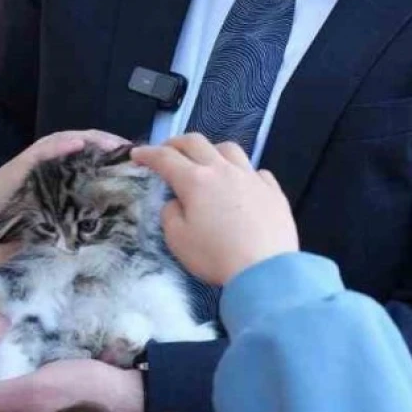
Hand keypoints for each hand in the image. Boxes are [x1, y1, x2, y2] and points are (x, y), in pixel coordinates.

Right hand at [0, 129, 129, 229]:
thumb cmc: (10, 220)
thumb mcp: (48, 215)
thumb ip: (67, 214)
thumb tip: (96, 227)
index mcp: (55, 169)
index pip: (86, 153)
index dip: (109, 152)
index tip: (132, 159)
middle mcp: (45, 159)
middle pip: (81, 141)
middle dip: (107, 142)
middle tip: (130, 149)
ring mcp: (32, 159)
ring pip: (65, 139)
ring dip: (90, 139)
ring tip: (112, 144)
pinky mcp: (19, 165)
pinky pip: (42, 151)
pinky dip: (61, 145)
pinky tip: (79, 144)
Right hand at [130, 134, 298, 286]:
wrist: (265, 269)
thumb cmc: (216, 256)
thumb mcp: (178, 240)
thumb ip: (171, 214)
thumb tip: (177, 202)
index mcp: (196, 181)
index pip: (166, 158)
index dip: (148, 154)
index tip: (137, 155)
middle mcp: (223, 170)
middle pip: (196, 143)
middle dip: (176, 143)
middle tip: (166, 151)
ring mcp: (251, 177)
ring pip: (229, 149)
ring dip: (212, 150)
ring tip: (206, 161)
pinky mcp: (273, 190)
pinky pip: (256, 170)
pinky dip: (243, 172)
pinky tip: (242, 184)